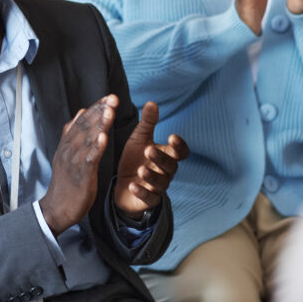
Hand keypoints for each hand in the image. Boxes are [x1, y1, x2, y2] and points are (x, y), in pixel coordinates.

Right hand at [39, 94, 116, 235]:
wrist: (56, 209)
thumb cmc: (66, 182)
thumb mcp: (66, 154)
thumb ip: (73, 133)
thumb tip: (81, 111)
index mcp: (67, 144)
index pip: (82, 121)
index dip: (96, 108)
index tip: (109, 97)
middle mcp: (68, 150)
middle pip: (85, 127)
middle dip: (100, 112)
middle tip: (113, 98)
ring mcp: (73, 163)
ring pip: (87, 140)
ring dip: (99, 125)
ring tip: (110, 112)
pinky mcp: (80, 176)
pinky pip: (88, 160)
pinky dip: (95, 148)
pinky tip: (103, 138)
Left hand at [114, 102, 188, 218]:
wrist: (121, 183)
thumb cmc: (135, 158)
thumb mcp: (139, 139)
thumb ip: (147, 123)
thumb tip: (152, 102)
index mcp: (167, 155)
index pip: (181, 152)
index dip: (179, 145)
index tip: (172, 136)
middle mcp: (166, 172)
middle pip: (170, 166)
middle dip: (161, 158)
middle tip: (148, 150)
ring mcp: (158, 187)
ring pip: (161, 183)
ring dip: (152, 176)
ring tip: (141, 169)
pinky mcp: (149, 200)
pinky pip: (149, 198)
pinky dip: (142, 192)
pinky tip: (132, 185)